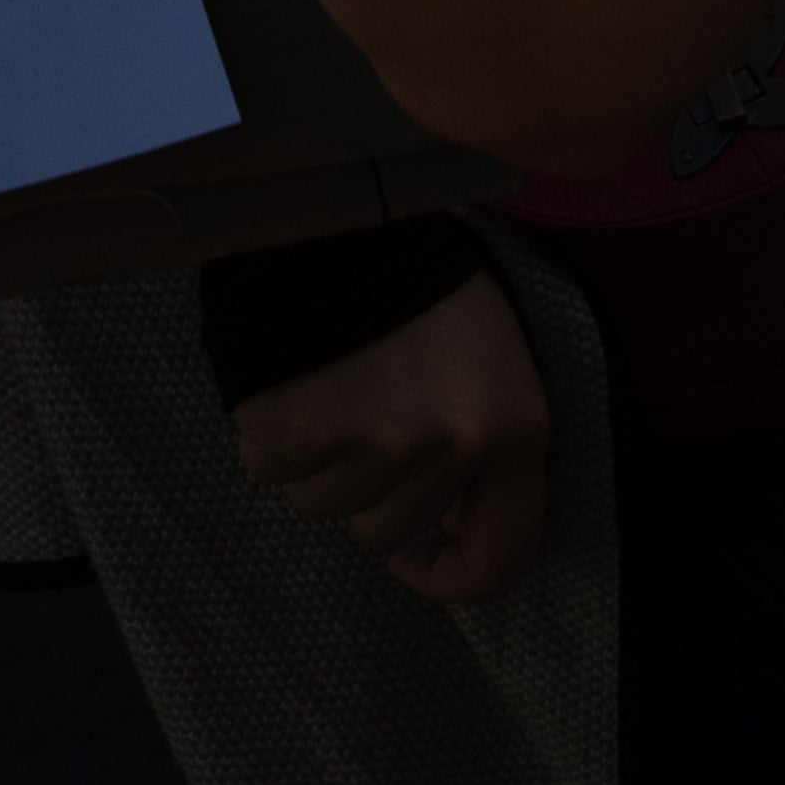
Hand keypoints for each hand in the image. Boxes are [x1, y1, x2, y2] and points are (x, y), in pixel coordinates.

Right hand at [232, 267, 553, 601]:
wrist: (343, 208)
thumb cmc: (421, 286)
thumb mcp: (490, 361)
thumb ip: (481, 449)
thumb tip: (440, 529)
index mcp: (514, 430)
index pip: (498, 561)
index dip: (449, 576)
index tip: (414, 553)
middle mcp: (452, 447)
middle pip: (386, 531)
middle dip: (368, 488)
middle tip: (361, 417)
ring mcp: (375, 442)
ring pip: (324, 506)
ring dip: (317, 461)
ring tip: (329, 385)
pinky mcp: (303, 430)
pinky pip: (272, 471)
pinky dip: (271, 436)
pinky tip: (291, 379)